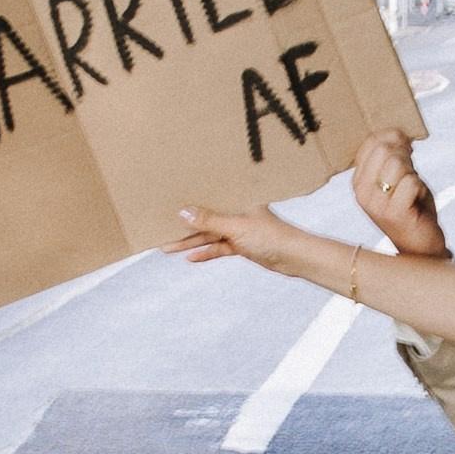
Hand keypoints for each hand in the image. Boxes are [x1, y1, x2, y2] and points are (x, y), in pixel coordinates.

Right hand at [169, 205, 309, 272]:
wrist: (294, 257)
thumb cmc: (271, 235)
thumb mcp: (236, 226)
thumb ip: (209, 221)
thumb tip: (183, 213)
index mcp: (237, 198)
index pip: (208, 195)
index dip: (188, 198)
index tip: (168, 200)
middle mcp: (236, 211)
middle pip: (205, 217)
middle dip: (184, 224)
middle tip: (160, 227)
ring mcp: (238, 229)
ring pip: (208, 235)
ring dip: (190, 242)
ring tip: (167, 247)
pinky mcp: (241, 245)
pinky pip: (218, 248)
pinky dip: (205, 252)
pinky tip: (189, 257)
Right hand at [353, 131, 447, 257]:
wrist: (421, 248)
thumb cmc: (413, 210)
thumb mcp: (400, 177)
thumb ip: (394, 155)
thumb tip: (398, 133)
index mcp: (358, 181)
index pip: (371, 143)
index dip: (394, 138)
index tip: (407, 150)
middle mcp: (361, 192)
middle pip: (384, 150)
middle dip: (405, 157)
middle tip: (411, 177)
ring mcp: (375, 203)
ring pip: (398, 163)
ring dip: (413, 174)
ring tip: (412, 193)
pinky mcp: (393, 212)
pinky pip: (411, 182)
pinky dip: (421, 188)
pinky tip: (417, 203)